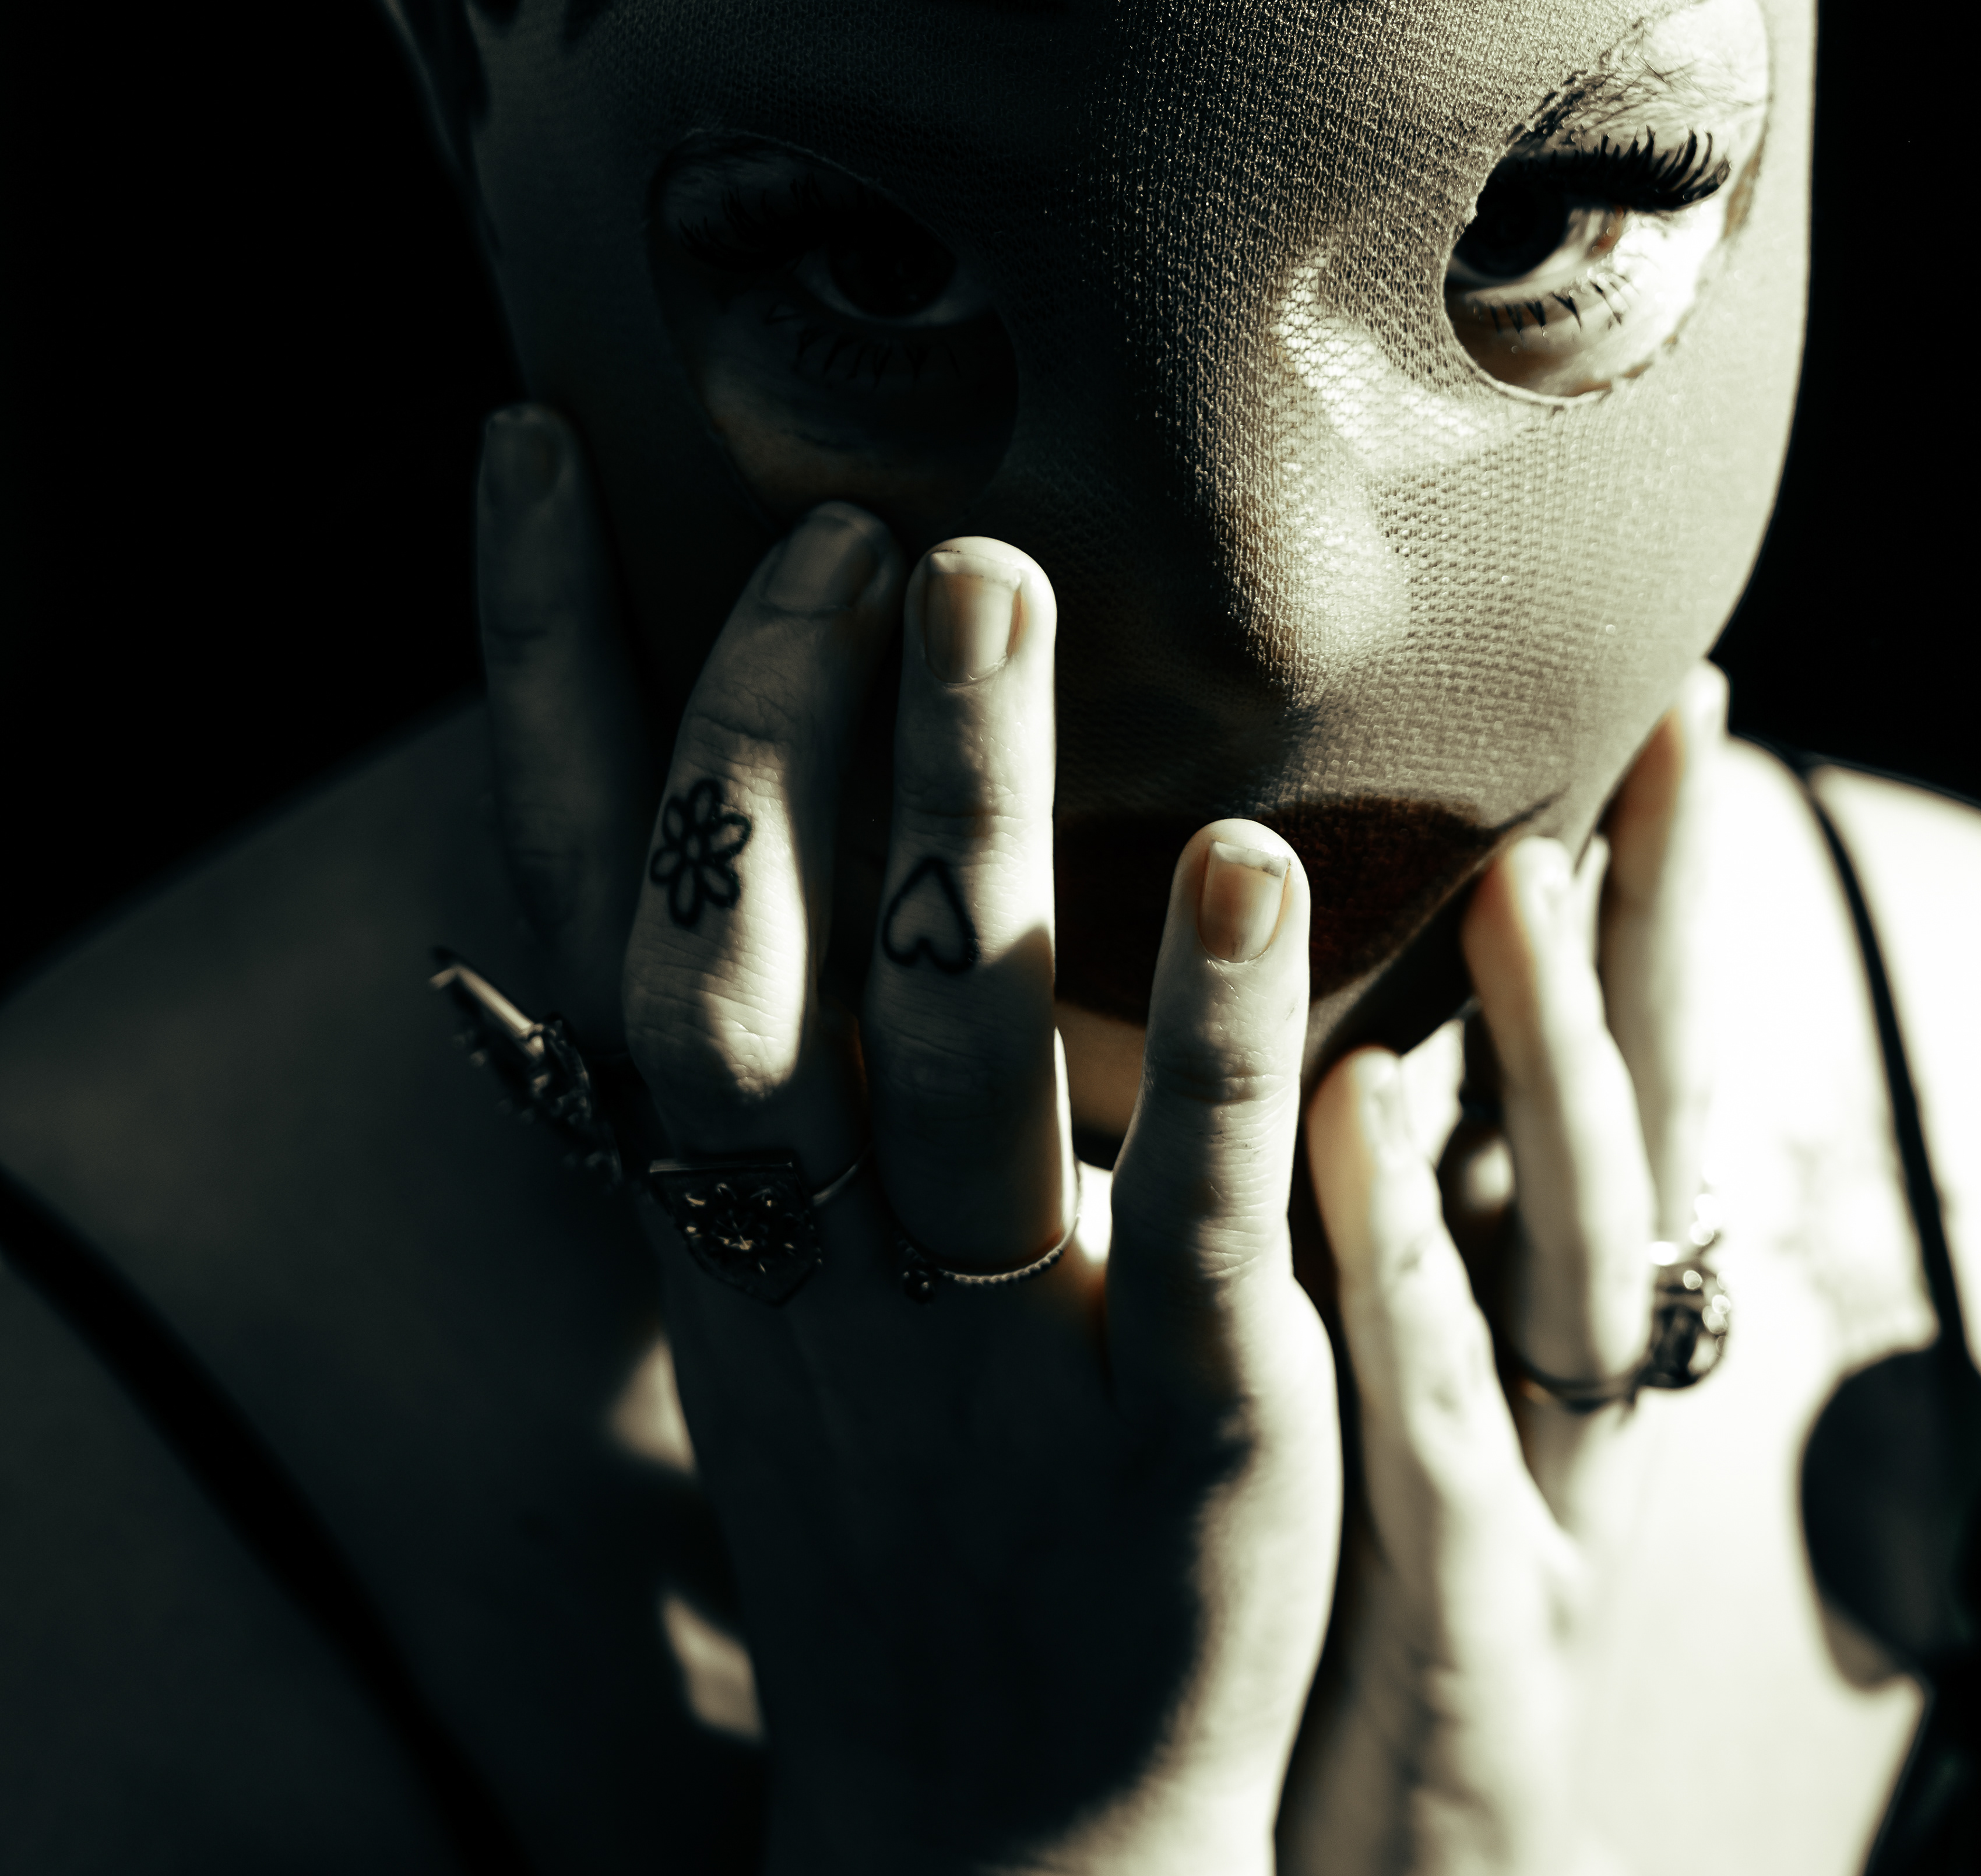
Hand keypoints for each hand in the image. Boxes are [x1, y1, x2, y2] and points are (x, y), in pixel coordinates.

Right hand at [476, 407, 1341, 1875]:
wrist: (1005, 1828)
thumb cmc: (895, 1482)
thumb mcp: (765, 1270)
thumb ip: (736, 1061)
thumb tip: (689, 797)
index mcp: (710, 1195)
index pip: (589, 896)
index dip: (545, 672)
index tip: (533, 448)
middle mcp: (810, 1250)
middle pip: (744, 952)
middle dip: (776, 719)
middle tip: (858, 517)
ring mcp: (987, 1342)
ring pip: (948, 1041)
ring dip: (967, 803)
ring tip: (1002, 586)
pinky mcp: (1180, 1427)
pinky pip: (1178, 1212)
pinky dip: (1196, 1036)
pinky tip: (1241, 865)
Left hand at [1280, 673, 1723, 1875]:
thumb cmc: (1328, 1582)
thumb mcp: (1358, 1357)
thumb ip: (1349, 1180)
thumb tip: (1271, 963)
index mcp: (1538, 1315)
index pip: (1620, 1059)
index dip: (1656, 888)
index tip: (1672, 698)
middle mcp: (1568, 1391)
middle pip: (1648, 1124)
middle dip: (1665, 929)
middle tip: (1666, 733)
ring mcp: (1540, 1504)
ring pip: (1577, 1264)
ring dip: (1553, 1068)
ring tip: (1519, 879)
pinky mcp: (1468, 1631)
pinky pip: (1433, 1430)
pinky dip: (1408, 1281)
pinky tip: (1352, 1135)